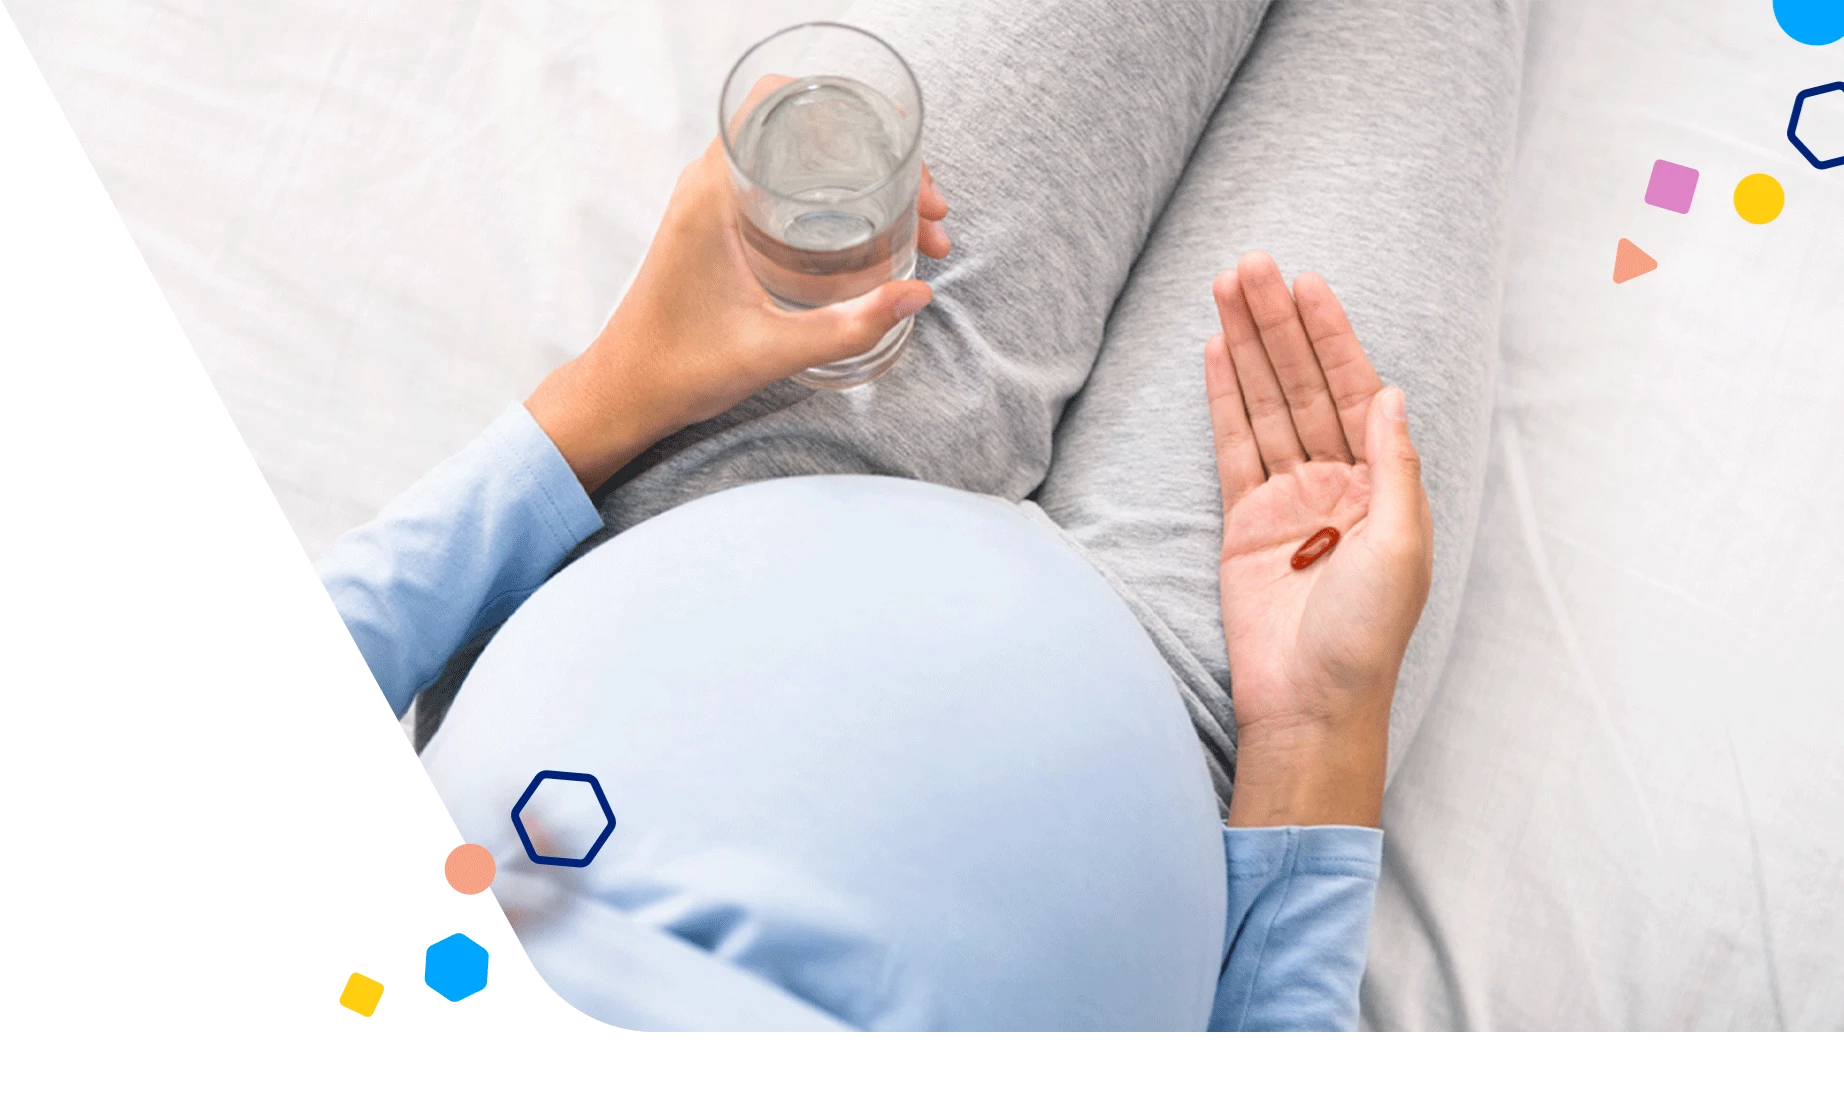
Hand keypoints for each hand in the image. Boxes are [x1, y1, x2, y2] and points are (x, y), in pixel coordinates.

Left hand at [525, 139, 951, 490]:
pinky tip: (873, 235)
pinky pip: (787, 188)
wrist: (626, 394)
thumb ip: (847, 327)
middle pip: (805, 130)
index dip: (849, 110)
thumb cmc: (678, 369)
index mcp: (712, 193)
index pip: (776, 101)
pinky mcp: (720, 227)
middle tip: (926, 207)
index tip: (901, 149)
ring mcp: (714, 203)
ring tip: (915, 226)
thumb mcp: (772, 351)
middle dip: (877, 157)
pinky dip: (836, 200)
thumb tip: (916, 295)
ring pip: (802, 162)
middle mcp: (709, 184)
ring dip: (862, 180)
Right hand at [1206, 252, 1432, 827]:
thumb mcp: (1401, 548)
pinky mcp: (1242, 523)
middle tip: (1250, 265)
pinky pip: (1232, 448)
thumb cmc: (1366, 637)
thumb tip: (1391, 395)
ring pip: (1264, 405)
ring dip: (1246, 348)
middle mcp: (1334, 483)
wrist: (1310, 702)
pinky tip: (1213, 354)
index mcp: (1382, 486)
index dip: (1330, 337)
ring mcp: (1286, 500)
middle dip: (1277, 325)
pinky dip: (1222, 401)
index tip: (1306, 285)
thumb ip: (1394, 467)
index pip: (1353, 391)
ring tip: (1225, 288)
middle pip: (1302, 385)